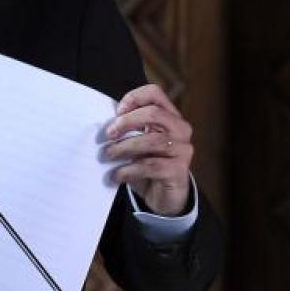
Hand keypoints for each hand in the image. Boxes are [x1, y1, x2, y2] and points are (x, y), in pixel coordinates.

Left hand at [103, 84, 193, 215]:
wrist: (162, 197)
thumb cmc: (147, 164)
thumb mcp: (137, 143)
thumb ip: (128, 128)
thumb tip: (107, 120)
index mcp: (170, 116)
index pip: (155, 93)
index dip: (133, 98)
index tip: (116, 113)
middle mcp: (181, 129)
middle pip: (154, 113)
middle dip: (127, 122)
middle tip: (109, 134)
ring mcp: (183, 149)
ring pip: (151, 141)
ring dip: (124, 147)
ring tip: (109, 155)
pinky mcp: (179, 170)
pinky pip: (150, 166)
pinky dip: (129, 170)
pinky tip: (118, 175)